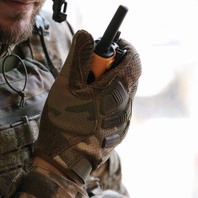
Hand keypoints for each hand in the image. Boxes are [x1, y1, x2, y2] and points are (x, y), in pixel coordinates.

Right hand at [34, 30, 140, 183]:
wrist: (64, 163)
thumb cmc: (63, 122)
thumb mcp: (66, 85)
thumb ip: (78, 57)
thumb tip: (86, 35)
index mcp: (116, 91)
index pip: (134, 60)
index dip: (123, 47)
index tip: (107, 44)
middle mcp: (126, 107)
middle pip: (128, 76)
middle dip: (110, 66)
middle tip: (88, 70)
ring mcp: (124, 122)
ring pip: (122, 93)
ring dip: (108, 85)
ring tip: (84, 93)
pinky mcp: (119, 133)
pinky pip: (118, 109)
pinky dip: (107, 101)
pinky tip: (87, 110)